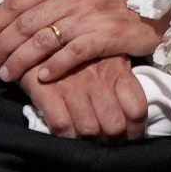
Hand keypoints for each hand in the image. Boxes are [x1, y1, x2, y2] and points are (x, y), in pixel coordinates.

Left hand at [0, 0, 163, 86]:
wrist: (153, 2)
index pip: (18, 0)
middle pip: (26, 22)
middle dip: (2, 45)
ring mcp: (88, 16)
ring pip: (44, 39)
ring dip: (21, 59)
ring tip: (6, 74)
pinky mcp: (105, 36)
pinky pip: (74, 53)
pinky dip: (55, 66)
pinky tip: (41, 77)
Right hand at [22, 56, 150, 140]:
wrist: (34, 31)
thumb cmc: (77, 48)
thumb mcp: (107, 53)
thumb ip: (121, 77)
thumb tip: (133, 109)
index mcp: (116, 70)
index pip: (136, 109)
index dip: (135, 130)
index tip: (128, 135)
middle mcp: (98, 80)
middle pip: (114, 126)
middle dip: (111, 140)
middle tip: (105, 140)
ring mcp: (72, 86)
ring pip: (89, 129)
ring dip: (88, 139)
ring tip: (85, 137)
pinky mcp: (47, 91)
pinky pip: (62, 125)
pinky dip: (65, 134)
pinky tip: (66, 130)